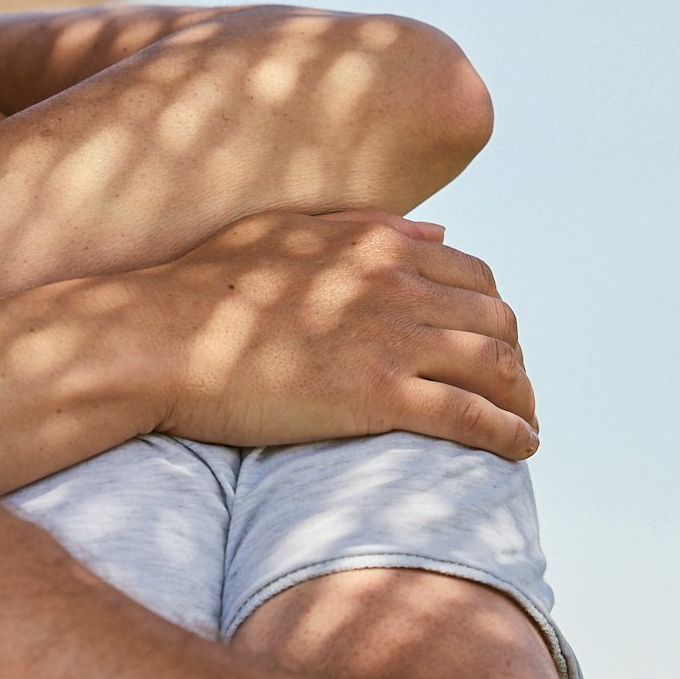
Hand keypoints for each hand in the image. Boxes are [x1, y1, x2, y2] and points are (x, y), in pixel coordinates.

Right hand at [138, 211, 539, 459]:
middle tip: (513, 391)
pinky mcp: (377, 396)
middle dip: (516, 357)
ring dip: (523, 398)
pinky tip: (521, 451)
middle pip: (497, 320)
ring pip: (497, 366)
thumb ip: (368, 228)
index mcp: (376, 243)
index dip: (492, 314)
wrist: (155, 339)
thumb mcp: (287, 232)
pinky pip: (471, 416)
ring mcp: (389, 339)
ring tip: (525, 423)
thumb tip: (439, 231)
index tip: (490, 344)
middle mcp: (394, 284)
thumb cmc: (203, 287)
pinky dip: (508, 433)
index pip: (474, 276)